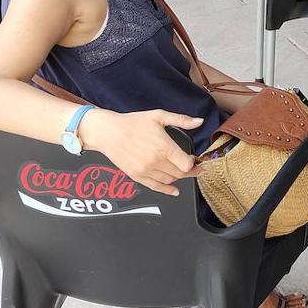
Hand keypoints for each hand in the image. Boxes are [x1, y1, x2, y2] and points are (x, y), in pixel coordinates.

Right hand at [78, 109, 202, 195]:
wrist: (108, 132)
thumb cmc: (133, 123)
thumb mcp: (159, 116)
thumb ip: (181, 120)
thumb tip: (199, 121)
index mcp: (164, 147)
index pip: (186, 164)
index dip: (194, 163)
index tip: (195, 158)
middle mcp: (156, 161)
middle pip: (180, 174)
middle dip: (191, 171)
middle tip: (195, 167)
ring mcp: (146, 171)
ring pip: (170, 180)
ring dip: (178, 177)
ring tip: (182, 171)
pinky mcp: (137, 176)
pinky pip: (155, 187)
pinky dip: (167, 190)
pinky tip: (174, 190)